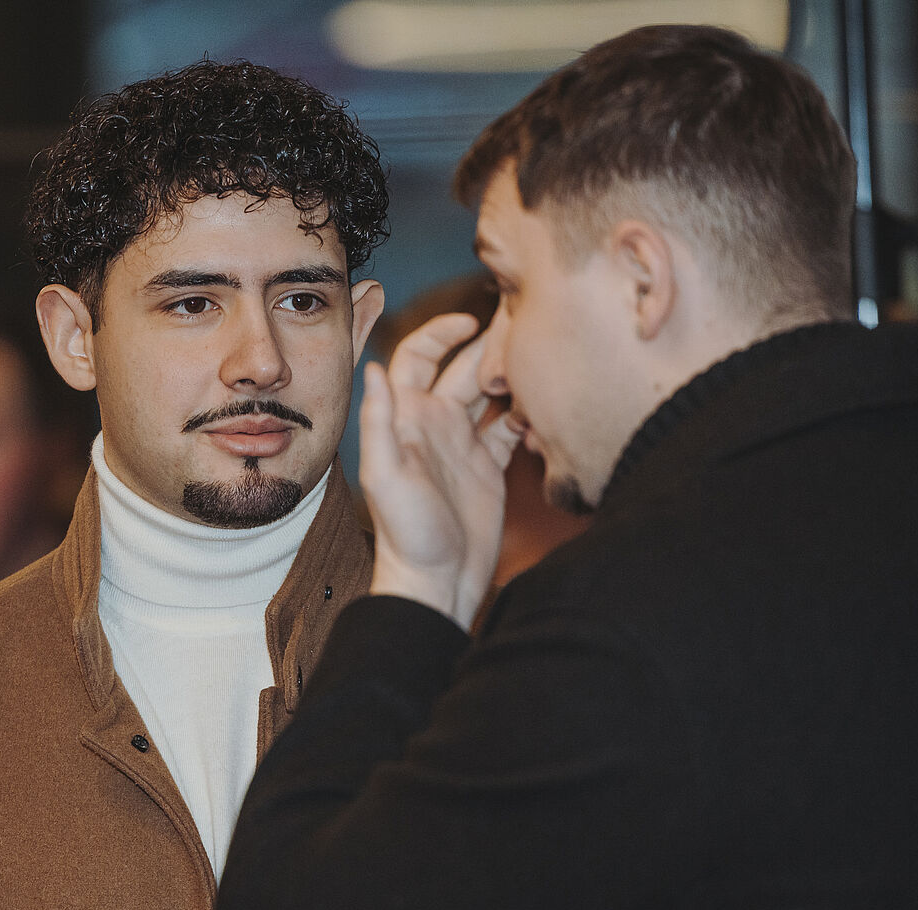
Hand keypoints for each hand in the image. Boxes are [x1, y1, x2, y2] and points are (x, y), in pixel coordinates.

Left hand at [360, 312, 520, 626]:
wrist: (435, 581)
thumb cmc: (405, 533)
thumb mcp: (386, 476)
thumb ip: (379, 421)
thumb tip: (372, 368)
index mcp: (407, 418)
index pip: (418, 357)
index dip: (441, 332)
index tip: (473, 320)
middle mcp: (434, 424)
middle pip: (464, 368)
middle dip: (491, 345)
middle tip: (523, 330)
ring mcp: (463, 444)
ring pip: (491, 393)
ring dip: (513, 376)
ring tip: (540, 363)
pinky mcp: (489, 466)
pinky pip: (511, 426)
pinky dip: (527, 413)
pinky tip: (544, 409)